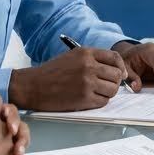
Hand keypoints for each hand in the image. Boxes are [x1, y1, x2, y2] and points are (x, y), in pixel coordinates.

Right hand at [9, 45, 125, 110]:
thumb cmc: (52, 72)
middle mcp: (89, 66)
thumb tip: (116, 69)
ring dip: (107, 93)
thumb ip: (93, 60)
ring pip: (112, 90)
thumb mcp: (73, 56)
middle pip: (116, 75)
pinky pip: (103, 101)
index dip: (121, 67)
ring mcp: (87, 82)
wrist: (33, 85)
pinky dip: (99, 101)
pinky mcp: (84, 98)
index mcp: (86, 53)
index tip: (121, 74)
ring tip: (96, 92)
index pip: (115, 58)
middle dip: (114, 82)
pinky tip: (89, 99)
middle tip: (106, 86)